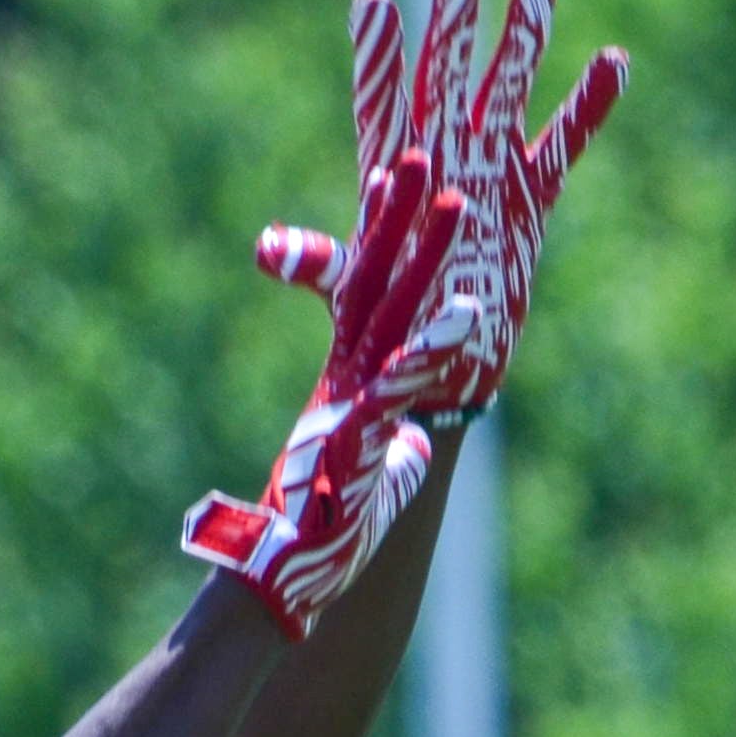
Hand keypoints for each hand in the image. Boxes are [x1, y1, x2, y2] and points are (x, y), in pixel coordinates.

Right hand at [184, 146, 463, 636]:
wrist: (271, 581)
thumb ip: (395, 453)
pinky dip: (430, 352)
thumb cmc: (317, 539)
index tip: (391, 181)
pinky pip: (398, 387)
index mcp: (346, 387)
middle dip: (401, 222)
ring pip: (390, 319)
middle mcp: (344, 383)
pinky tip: (465, 318)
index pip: (362, 296)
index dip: (380, 240)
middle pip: (376, 286)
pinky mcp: (353, 441)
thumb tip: (418, 447)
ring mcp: (348, 406)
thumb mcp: (371, 485)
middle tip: (421, 155)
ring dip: (423, 261)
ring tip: (455, 205)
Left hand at [256, 0, 628, 419]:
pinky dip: (588, 106)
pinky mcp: (531, 195)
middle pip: (447, 76)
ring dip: (523, 41)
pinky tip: (613, 61)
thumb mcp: (352, 293)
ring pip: (508, 91)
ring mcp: (490, 168)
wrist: (436, 362)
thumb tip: (270, 252)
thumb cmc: (384, 326)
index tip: (369, 1)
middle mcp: (442, 155)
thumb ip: (322, 265)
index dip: (376, 54)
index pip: (382, 100)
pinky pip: (565, 142)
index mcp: (393, 170)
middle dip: (453, 23)